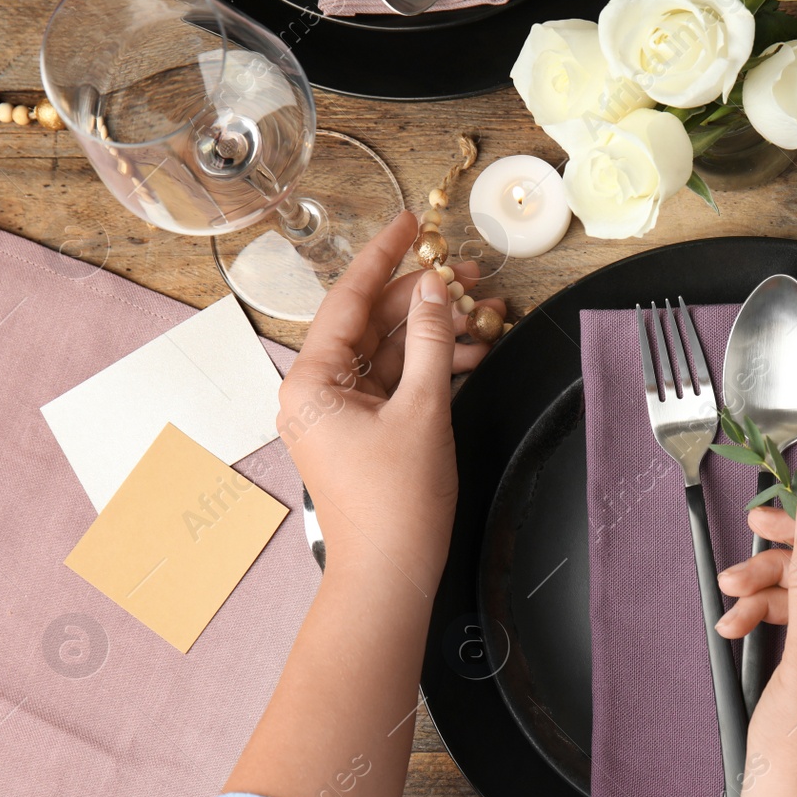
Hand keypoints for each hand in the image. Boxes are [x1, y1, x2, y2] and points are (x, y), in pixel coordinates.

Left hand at [277, 211, 504, 591]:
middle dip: (423, 296)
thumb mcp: (422, 409)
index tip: (411, 223)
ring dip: (435, 331)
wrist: (390, 573)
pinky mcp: (365, 430)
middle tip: (468, 271)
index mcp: (312, 380)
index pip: (348, 298)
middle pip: (372, 321)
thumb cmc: (395, 503)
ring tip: (485, 311)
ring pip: (389, 350)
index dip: (384, 256)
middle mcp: (317, 391)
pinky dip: (432, 365)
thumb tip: (437, 289)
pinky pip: (397, 380)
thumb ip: (431, 340)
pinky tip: (473, 350)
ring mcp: (340, 412)